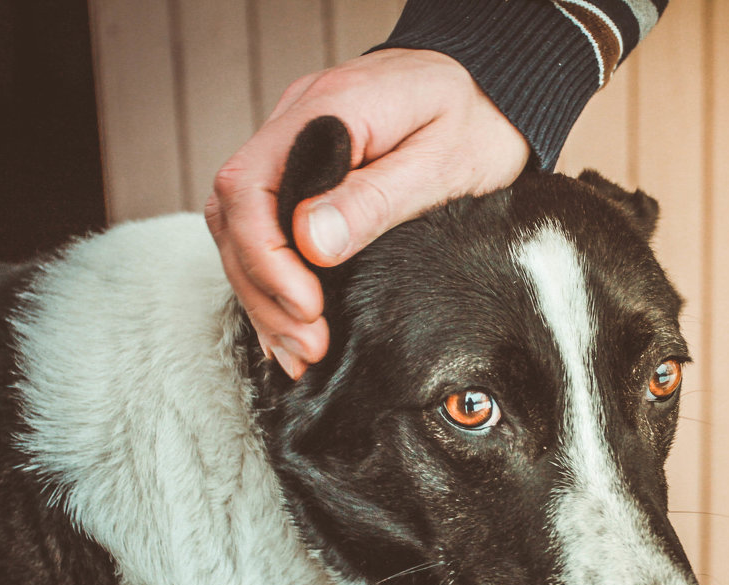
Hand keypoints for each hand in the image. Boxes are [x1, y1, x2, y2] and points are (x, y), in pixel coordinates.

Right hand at [205, 49, 530, 378]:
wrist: (492, 88)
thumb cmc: (478, 119)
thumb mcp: (443, 161)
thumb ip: (374, 199)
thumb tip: (310, 243)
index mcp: (327, 110)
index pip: (249, 186)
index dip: (266, 258)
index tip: (307, 306)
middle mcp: (296, 122)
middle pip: (235, 213)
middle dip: (263, 289)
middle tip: (308, 346)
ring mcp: (295, 143)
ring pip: (241, 225)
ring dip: (263, 294)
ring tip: (301, 351)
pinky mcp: (305, 169)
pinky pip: (266, 224)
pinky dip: (273, 279)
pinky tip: (291, 323)